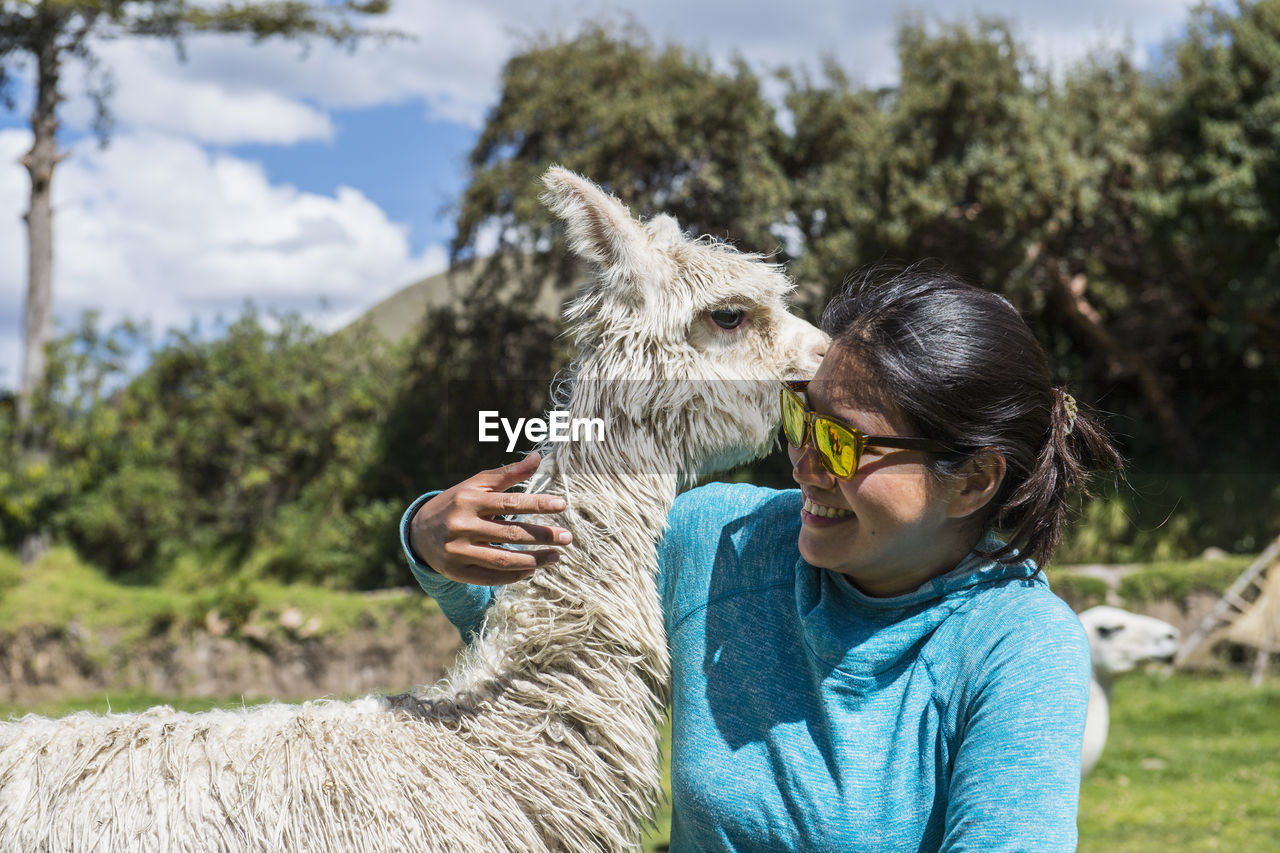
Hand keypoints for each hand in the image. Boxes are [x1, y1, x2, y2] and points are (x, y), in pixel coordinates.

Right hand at [408, 452, 572, 585]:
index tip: (562, 504)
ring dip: (535, 560)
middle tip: (567, 537)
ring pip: (504, 560)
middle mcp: (462, 526)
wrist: (419, 531)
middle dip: (543, 536)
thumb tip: (537, 458)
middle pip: (511, 534)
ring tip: (556, 557)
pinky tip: (533, 569)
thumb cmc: (457, 502)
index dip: (538, 504)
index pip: (509, 503)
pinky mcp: (457, 572)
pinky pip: (491, 578)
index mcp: (469, 501)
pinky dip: (514, 576)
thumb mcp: (477, 485)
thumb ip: (508, 474)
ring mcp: (458, 551)